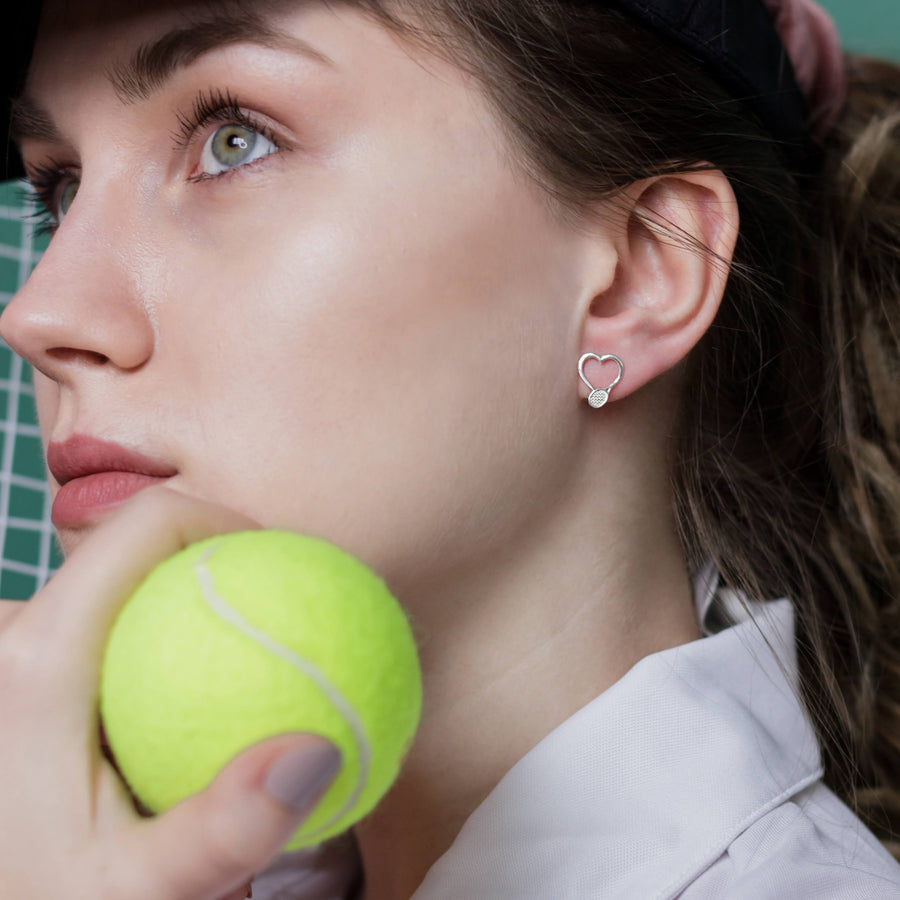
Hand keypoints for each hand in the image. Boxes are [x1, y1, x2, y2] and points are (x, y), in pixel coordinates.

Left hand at [0, 486, 340, 899]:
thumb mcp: (139, 894)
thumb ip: (223, 831)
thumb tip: (317, 752)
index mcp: (35, 656)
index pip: (150, 524)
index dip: (230, 521)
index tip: (287, 573)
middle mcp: (11, 634)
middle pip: (140, 551)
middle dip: (218, 571)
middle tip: (279, 624)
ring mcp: (10, 652)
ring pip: (124, 587)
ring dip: (188, 607)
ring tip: (245, 657)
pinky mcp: (17, 676)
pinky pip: (105, 625)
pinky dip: (162, 638)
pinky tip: (202, 686)